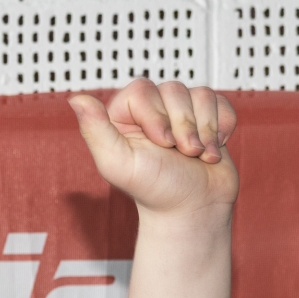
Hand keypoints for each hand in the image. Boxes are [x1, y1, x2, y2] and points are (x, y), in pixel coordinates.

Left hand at [69, 79, 237, 219]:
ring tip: (197, 155)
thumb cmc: (155, 190)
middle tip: (182, 153)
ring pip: (201, 94)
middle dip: (184, 125)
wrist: (194, 209)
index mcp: (122, 118)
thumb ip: (95, 130)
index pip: (142, 90)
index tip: (161, 144)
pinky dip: (222, 127)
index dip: (156, 116)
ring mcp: (180, 114)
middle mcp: (151, 111)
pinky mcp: (206, 119)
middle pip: (174, 89)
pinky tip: (212, 149)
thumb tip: (76, 98)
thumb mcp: (118, 163)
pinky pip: (221, 102)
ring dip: (204, 130)